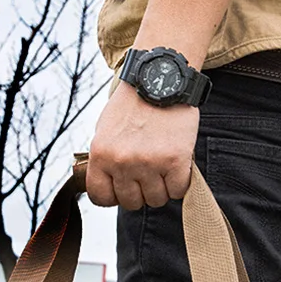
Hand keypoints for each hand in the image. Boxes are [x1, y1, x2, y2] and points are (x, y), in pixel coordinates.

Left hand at [86, 82, 199, 209]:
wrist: (159, 79)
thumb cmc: (132, 104)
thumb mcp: (105, 130)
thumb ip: (105, 159)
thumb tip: (108, 185)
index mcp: (101, 154)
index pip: (101, 198)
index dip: (114, 196)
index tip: (123, 187)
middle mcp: (122, 162)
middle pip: (131, 202)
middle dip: (140, 191)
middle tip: (147, 172)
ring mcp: (149, 163)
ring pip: (156, 199)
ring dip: (161, 187)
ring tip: (163, 166)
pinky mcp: (176, 161)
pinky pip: (178, 191)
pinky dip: (180, 182)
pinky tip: (177, 166)